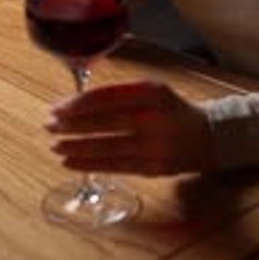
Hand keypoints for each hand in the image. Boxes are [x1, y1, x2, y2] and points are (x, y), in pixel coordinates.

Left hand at [46, 82, 213, 175]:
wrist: (208, 136)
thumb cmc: (171, 109)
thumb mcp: (152, 91)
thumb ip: (120, 94)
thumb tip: (76, 103)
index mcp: (153, 92)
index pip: (108, 97)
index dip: (79, 104)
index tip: (58, 108)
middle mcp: (155, 117)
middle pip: (106, 122)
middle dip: (73, 125)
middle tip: (49, 126)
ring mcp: (156, 145)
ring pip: (108, 147)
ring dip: (77, 147)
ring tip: (56, 146)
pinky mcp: (154, 168)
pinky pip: (116, 166)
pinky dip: (91, 165)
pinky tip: (72, 163)